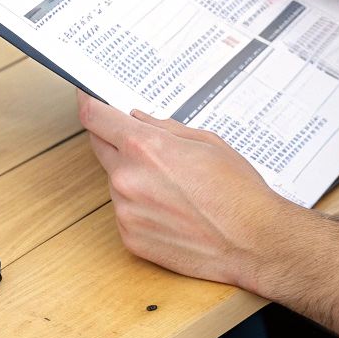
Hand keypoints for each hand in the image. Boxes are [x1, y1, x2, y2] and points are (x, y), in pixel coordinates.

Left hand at [75, 89, 298, 290]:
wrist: (254, 242)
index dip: (87, 102)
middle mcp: (127, 178)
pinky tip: (173, 211)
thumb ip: (164, 128)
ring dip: (134, 176)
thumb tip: (137, 119)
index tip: (84, 96)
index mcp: (145, 147)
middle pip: (100, 146)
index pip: (96, 117)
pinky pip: (126, 211)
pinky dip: (141, 206)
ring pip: (116, 181)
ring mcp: (125, 211)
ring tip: (175, 187)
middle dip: (116, 140)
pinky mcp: (130, 238)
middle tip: (146, 145)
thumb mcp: (207, 143)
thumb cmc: (238, 191)